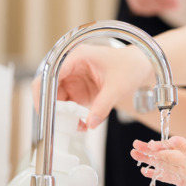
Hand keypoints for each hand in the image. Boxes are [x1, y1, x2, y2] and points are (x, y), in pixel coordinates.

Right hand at [31, 43, 150, 129]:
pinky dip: (73, 116)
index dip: (44, 92)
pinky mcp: (79, 90)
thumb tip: (89, 123)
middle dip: (53, 108)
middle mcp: (71, 67)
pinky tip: (83, 124)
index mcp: (77, 57)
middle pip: (49, 89)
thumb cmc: (131, 66)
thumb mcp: (118, 86)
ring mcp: (74, 79)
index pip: (50, 74)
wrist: (142, 66)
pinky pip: (69, 106)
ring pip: (57, 100)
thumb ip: (103, 105)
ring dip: (63, 115)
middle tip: (61, 125)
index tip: (47, 111)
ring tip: (76, 127)